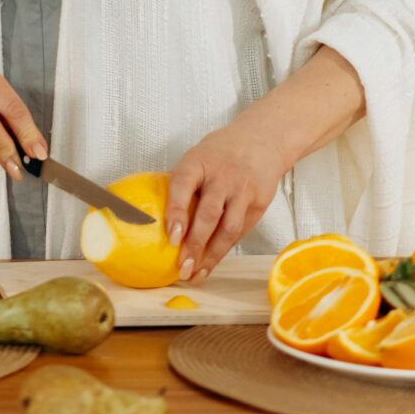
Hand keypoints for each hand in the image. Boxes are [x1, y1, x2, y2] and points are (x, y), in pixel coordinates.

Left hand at [166, 118, 286, 280]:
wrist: (262, 140)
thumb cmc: (220, 152)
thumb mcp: (197, 157)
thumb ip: (182, 183)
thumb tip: (152, 216)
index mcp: (198, 161)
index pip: (183, 185)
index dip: (176, 212)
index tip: (171, 237)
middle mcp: (222, 176)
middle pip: (208, 214)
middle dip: (194, 245)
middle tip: (182, 267)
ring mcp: (242, 190)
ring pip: (228, 229)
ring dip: (211, 255)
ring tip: (196, 273)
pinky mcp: (258, 204)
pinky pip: (240, 232)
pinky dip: (224, 250)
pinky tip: (212, 263)